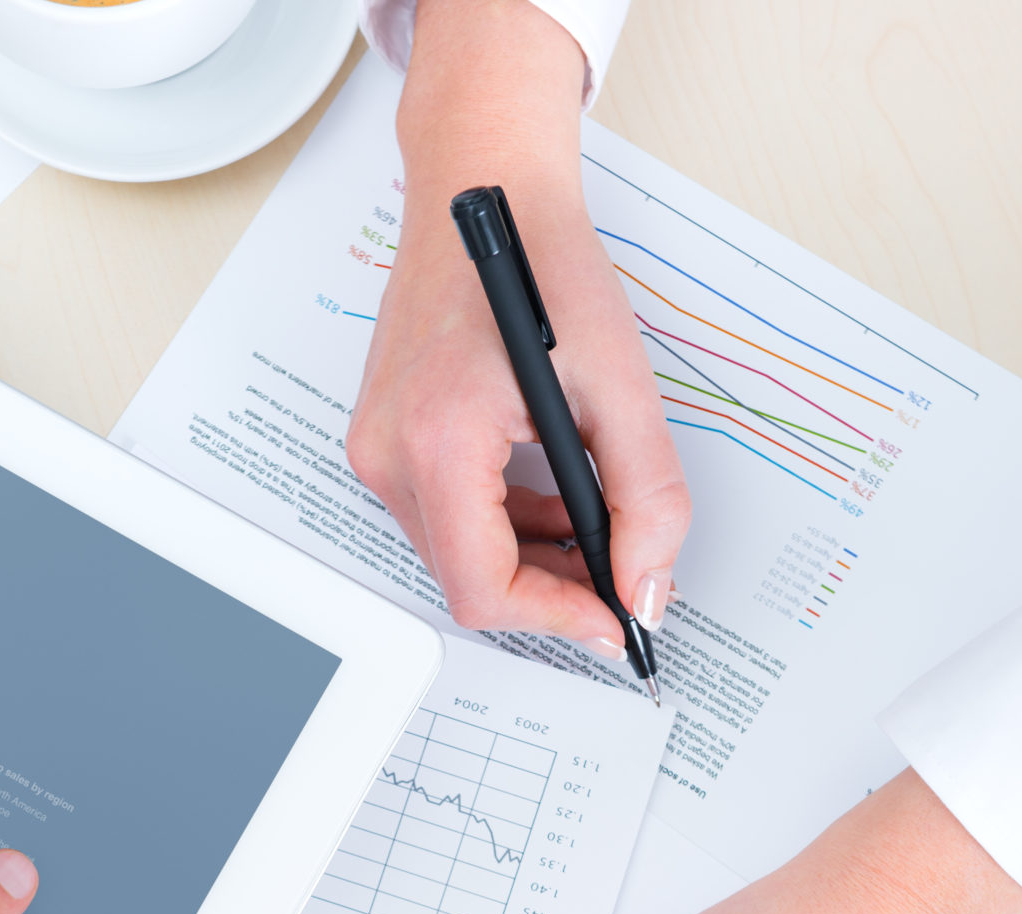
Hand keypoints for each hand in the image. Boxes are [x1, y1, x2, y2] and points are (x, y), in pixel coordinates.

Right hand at [346, 0, 686, 650]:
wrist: (484, 189)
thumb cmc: (541, 261)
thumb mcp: (619, 386)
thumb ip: (645, 500)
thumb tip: (646, 587)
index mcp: (438, 439)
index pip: (482, 588)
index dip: (556, 617)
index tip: (612, 617)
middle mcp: (388, 453)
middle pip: (467, 579)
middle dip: (549, 586)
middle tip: (618, 571)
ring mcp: (375, 449)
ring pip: (455, 554)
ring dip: (529, 553)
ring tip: (590, 512)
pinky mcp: (380, 440)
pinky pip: (441, 516)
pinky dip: (501, 520)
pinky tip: (548, 484)